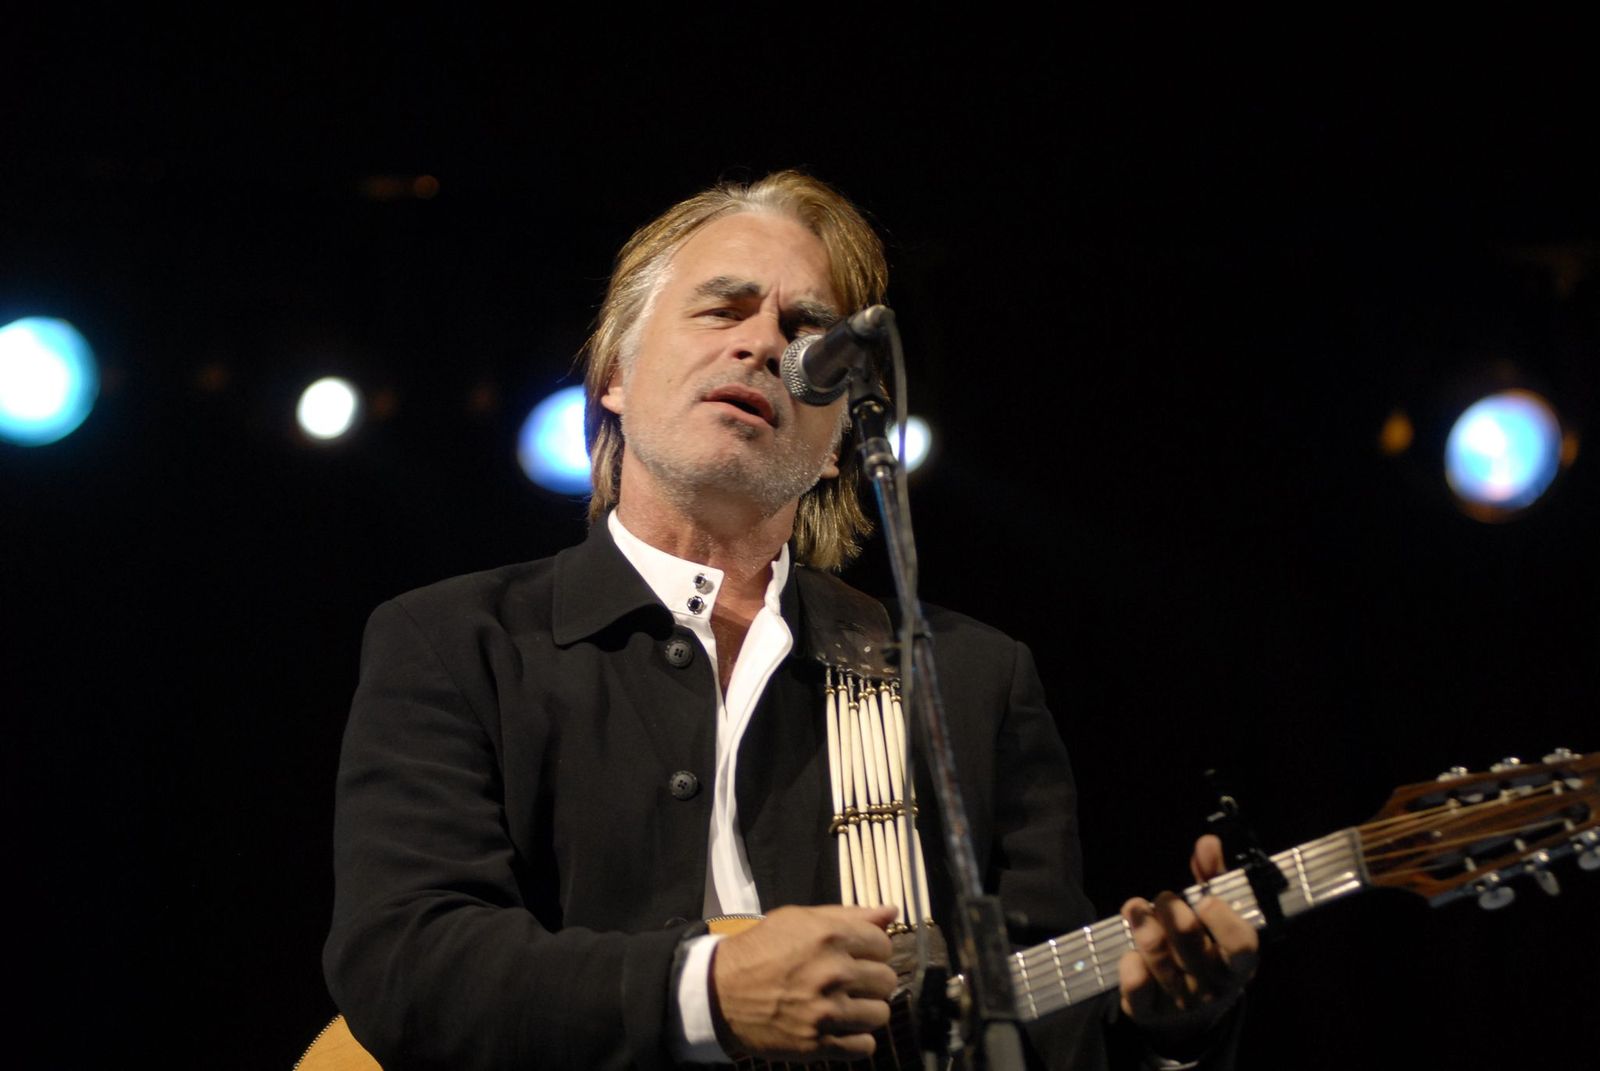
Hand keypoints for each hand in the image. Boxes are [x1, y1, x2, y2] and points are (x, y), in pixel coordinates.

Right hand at [710, 904, 898, 1060]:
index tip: (856, 955)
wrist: (719, 992)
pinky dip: (856, 1040)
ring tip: (846, 1005)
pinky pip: (865, 1046)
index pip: (883, 944)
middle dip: (871, 980)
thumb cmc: (759, 950)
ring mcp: (827, 1011)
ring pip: (880, 1014)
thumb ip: (847, 915)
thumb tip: (891, 912)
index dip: (871, 950)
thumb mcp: (798, 920)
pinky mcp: (818, 1043)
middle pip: (886, 980)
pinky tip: (841, 1028)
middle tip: (849, 981)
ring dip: (866, 1010)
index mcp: (830, 936)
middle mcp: (834, 972)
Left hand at [1118, 835, 1258, 1047]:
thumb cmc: (1205, 945)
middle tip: (1163, 897)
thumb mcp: (1216, 913)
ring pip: (1165, 970)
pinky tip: (1128, 953)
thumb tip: (1207, 843)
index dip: (1224, 923)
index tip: (1205, 899)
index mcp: (1238, 963)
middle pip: (1196, 954)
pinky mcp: (1151, 1012)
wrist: (1187, 1006)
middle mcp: (1214, 986)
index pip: (1241, 947)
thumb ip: (1213, 877)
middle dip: (1175, 919)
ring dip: (1146, 934)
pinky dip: (1132, 972)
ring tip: (1134, 907)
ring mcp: (1182, 1003)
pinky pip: (1139, 994)